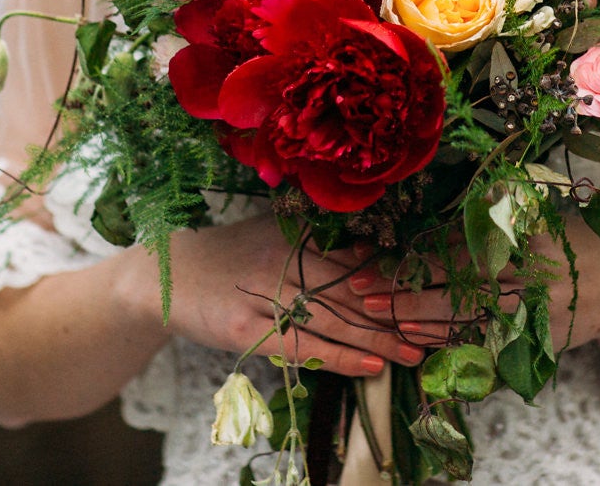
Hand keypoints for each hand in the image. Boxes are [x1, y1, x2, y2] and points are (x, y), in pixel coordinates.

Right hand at [136, 216, 429, 378]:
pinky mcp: (246, 328)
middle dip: (397, 311)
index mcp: (296, 232)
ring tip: (415, 352)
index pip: (358, 255)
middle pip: (353, 290)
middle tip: (436, 326)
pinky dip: (339, 358)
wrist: (163, 275)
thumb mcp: (272, 234)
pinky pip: (303, 347)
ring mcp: (264, 294)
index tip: (432, 289)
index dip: (397, 275)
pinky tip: (370, 367)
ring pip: (334, 321)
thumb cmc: (227, 256)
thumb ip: (317, 240)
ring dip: (379, 340)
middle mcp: (284, 258)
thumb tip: (374, 249)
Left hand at [344, 210, 599, 353]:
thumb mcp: (549, 212)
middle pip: (454, 286)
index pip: (461, 249)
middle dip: (404, 291)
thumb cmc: (584, 237)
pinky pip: (485, 342)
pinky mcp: (535, 340)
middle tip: (359, 291)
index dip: (417, 256)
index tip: (378, 257)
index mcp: (530, 238)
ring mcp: (533, 314)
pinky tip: (419, 342)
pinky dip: (450, 342)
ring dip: (418, 319)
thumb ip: (504, 209)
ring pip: (465, 318)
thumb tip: (454, 198)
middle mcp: (529, 278)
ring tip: (378, 317)